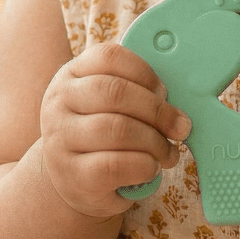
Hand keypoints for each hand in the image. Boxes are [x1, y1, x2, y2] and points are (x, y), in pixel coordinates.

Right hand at [39, 43, 190, 219]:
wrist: (70, 181)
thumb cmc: (100, 136)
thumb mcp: (106, 106)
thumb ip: (134, 93)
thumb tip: (177, 102)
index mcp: (71, 76)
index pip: (108, 57)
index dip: (145, 72)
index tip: (164, 92)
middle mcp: (59, 104)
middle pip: (115, 92)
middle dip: (157, 110)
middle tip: (180, 126)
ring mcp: (60, 140)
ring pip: (117, 129)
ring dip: (155, 142)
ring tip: (168, 152)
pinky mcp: (73, 176)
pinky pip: (116, 165)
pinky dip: (144, 166)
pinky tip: (151, 168)